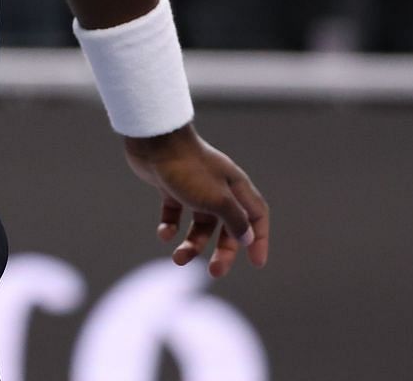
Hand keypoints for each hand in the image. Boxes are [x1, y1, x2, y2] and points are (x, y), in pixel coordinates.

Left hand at [123, 126, 269, 277]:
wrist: (153, 141)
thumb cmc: (188, 169)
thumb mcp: (217, 199)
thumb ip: (235, 220)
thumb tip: (247, 238)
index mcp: (235, 187)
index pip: (256, 216)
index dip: (259, 239)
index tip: (256, 262)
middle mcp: (218, 187)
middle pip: (227, 226)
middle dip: (222, 251)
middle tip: (214, 272)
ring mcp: (193, 187)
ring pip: (199, 224)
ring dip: (191, 244)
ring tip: (178, 259)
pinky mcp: (171, 186)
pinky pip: (175, 213)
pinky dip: (171, 226)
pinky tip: (164, 233)